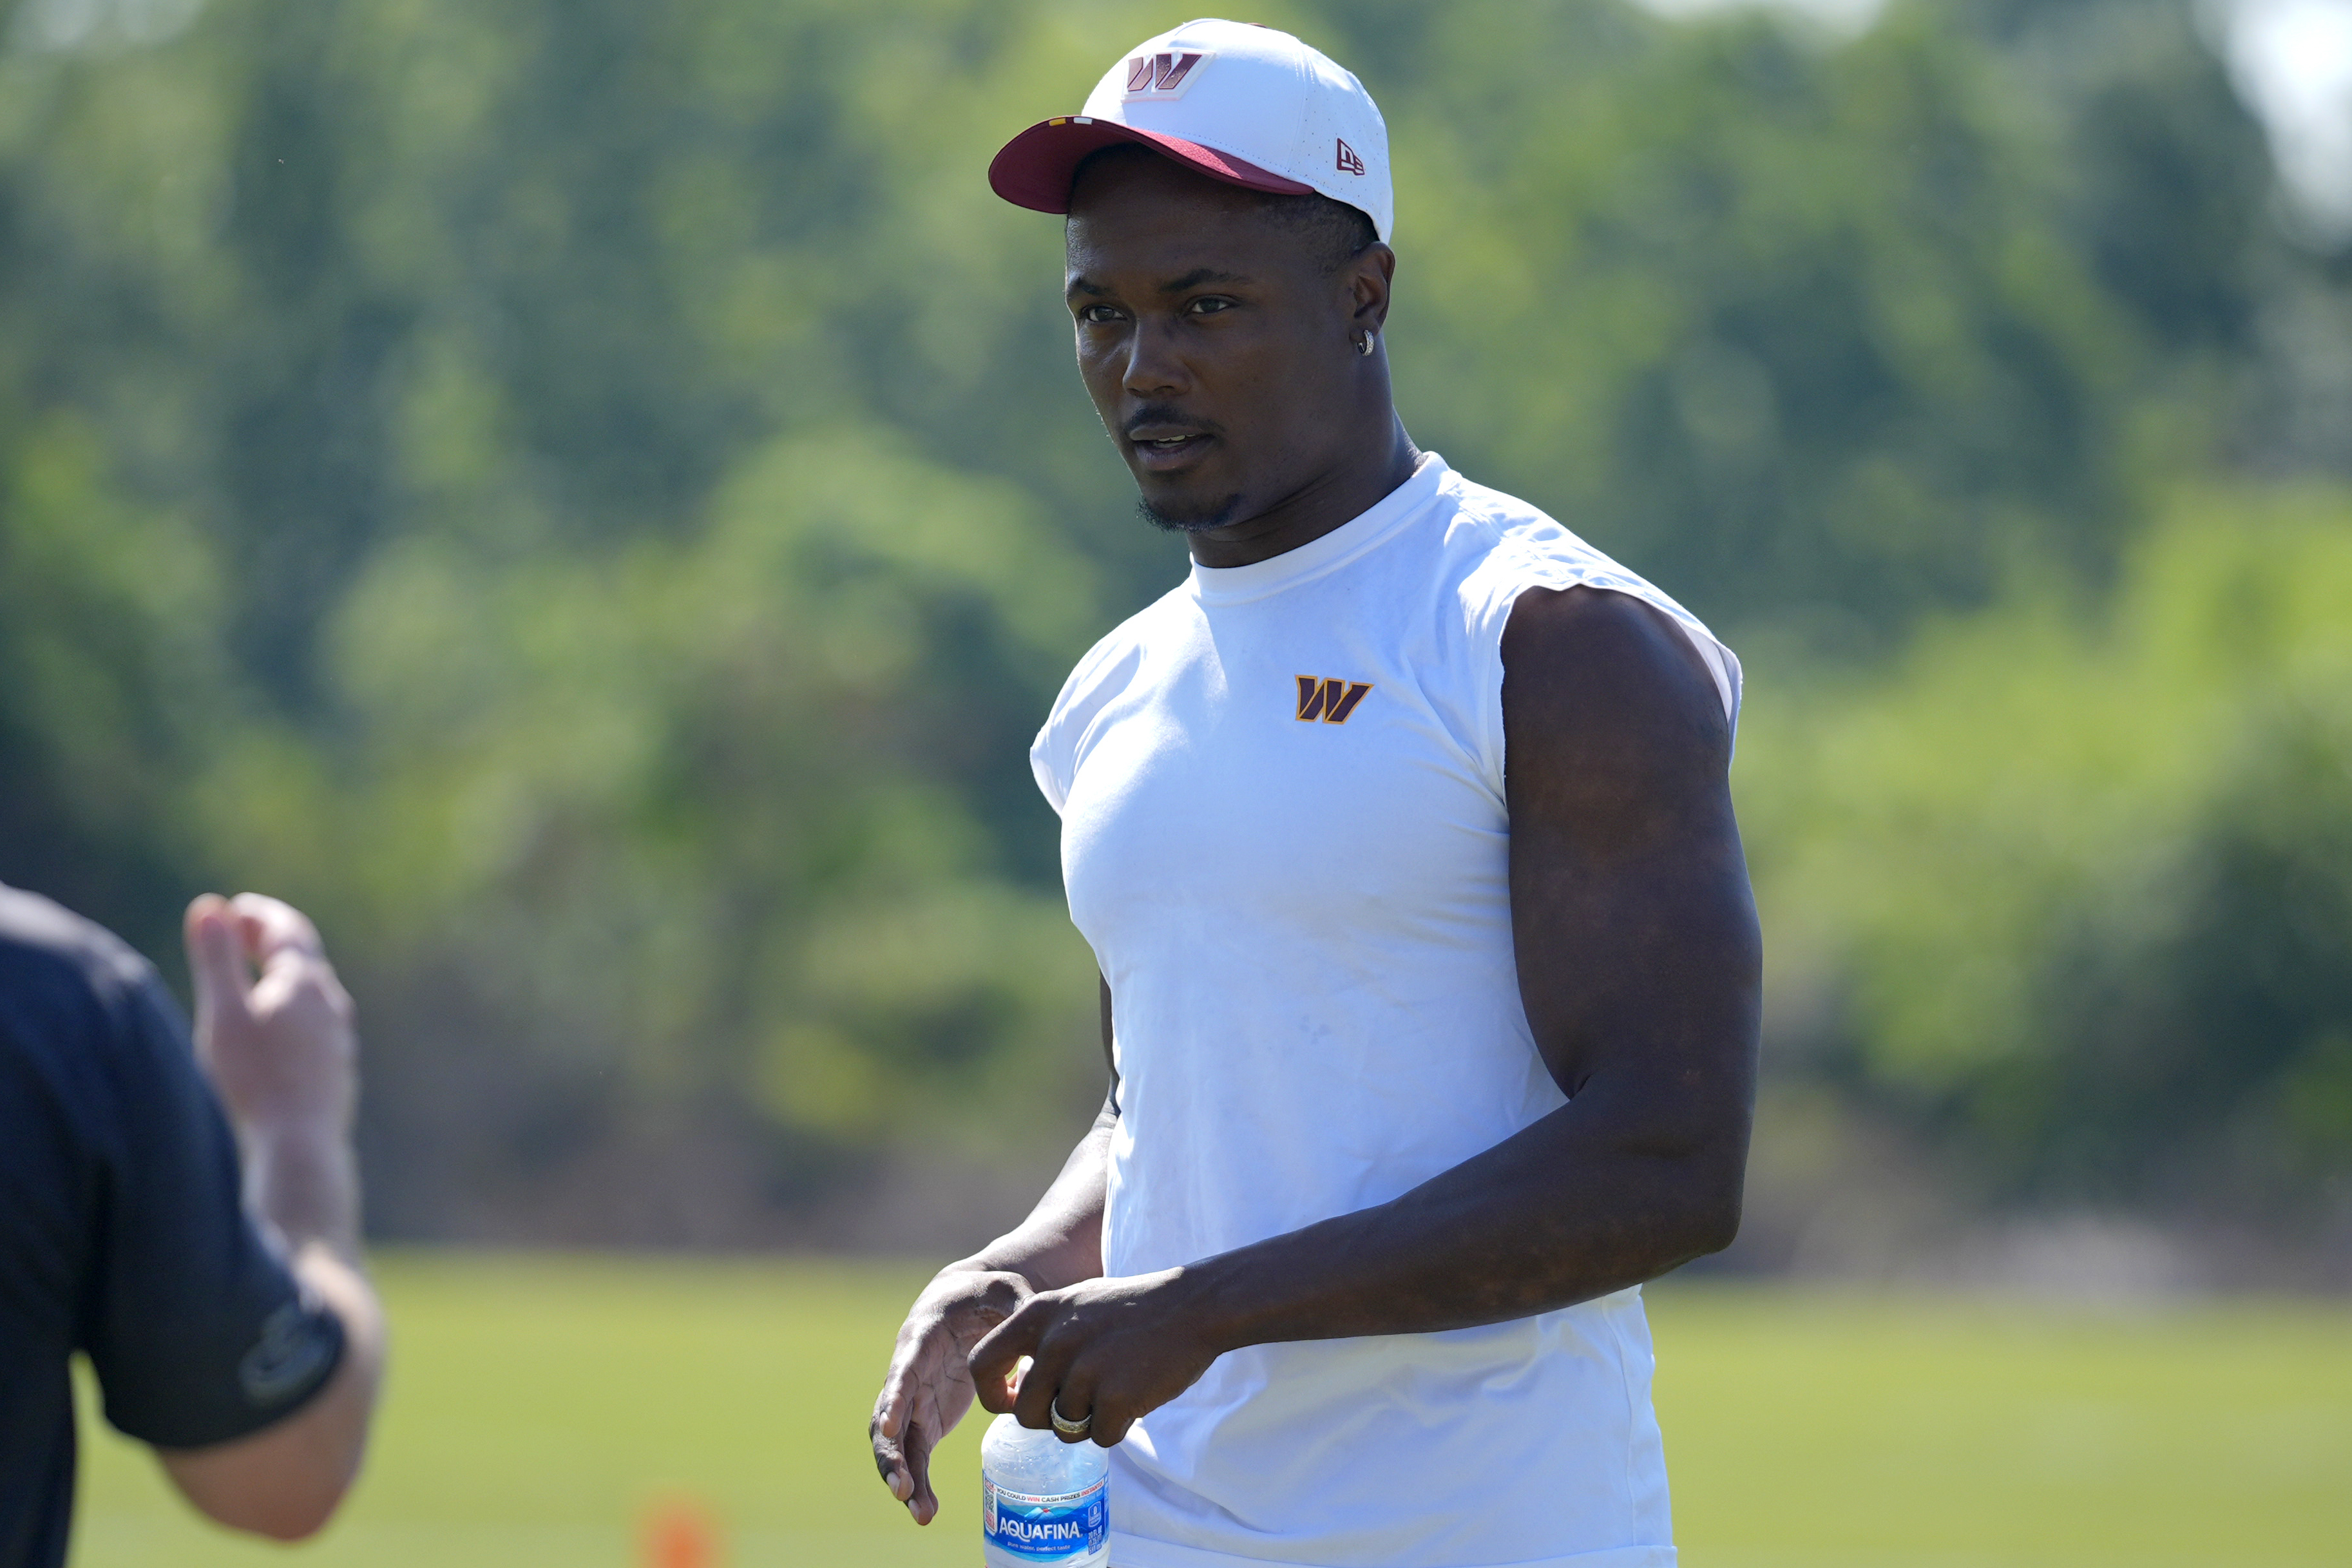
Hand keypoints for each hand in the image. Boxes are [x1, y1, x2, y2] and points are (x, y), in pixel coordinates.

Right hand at [183, 893, 355, 1139]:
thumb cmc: (254, 1078)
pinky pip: (313, 1022)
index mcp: (306, 982)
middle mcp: (331, 1004)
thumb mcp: (224, 1012)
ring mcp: (338, 1036)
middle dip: (269, 939)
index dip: (258, 915)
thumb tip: (209, 906)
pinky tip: (274, 1027)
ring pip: (310, 992)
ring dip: (280, 974)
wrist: (299, 1145)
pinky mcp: (335, 1066)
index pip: (287, 930)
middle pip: (302, 958)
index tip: (233, 909)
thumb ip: (217, 958)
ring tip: (253, 973)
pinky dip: (289, 1006)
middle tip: (238, 930)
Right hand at [871, 1267, 1033, 1523]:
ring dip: (901, 1474)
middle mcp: (908, 1371)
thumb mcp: (1007, 1291)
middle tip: (902, 1486)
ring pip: (894, 1441)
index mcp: (922, 1337)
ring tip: (919, 1510)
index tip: (891, 1426)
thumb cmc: (986, 1294)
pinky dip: (916, 1479)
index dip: (895, 1397)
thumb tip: (1038, 1349)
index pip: (903, 1369)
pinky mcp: (923, 1417)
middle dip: (891, 1452)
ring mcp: (912, 1397)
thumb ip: (1019, 1311)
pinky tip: (925, 1509)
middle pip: (888, 1415)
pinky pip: (913, 1452)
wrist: (967, 1300)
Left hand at [968, 1269, 1224, 1447]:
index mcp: (1038, 1313)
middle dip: (1050, 1419)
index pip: (982, 1363)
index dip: (993, 1394)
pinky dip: (1117, 1428)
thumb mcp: (1077, 1305)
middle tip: (1082, 1403)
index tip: (1015, 1402)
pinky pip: (1099, 1437)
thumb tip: (1018, 1388)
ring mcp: (1084, 1370)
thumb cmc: (1135, 1309)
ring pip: (1063, 1429)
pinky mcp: (1114, 1396)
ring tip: (1116, 1389)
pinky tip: (1136, 1397)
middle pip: (1026, 1412)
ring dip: (1088, 1422)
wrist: (1193, 1305)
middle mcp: (1054, 1341)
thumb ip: (1044, 1339)